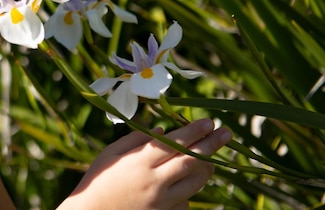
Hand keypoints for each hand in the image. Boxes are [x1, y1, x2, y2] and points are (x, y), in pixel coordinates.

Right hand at [58, 118, 231, 209]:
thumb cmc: (97, 181)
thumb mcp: (110, 154)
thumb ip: (135, 139)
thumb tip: (161, 129)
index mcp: (139, 161)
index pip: (174, 142)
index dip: (194, 131)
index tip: (210, 122)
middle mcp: (154, 181)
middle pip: (191, 160)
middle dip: (211, 145)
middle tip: (227, 133)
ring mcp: (161, 201)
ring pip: (195, 182)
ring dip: (206, 167)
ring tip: (211, 158)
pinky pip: (185, 202)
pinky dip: (188, 190)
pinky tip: (185, 183)